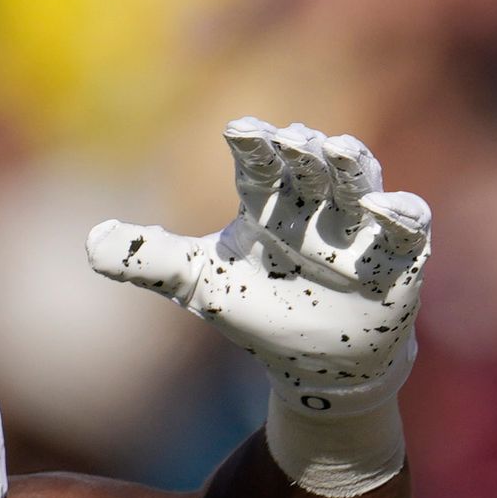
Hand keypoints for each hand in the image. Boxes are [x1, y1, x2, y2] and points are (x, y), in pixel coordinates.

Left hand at [89, 122, 429, 495]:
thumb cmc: (261, 311)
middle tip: (294, 138)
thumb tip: (90, 243)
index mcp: (270, 202)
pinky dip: (400, 214)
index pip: (262, 164)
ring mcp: (359, 231)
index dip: (256, 145)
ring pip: (361, 184)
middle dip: (305, 150)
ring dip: (353, 166)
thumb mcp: (200, 286)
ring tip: (341, 149)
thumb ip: (150, 261)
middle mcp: (315, 206)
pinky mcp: (399, 260)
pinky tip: (387, 208)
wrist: (320, 367)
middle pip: (313, 165)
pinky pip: (406, 228)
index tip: (241, 130)